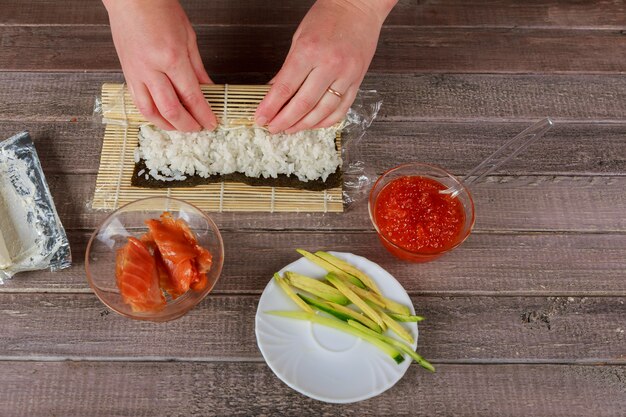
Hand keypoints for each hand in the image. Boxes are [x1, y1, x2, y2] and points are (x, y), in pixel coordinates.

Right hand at [103, 0, 216, 130]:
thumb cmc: (159, 9)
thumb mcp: (189, 37)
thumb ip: (198, 68)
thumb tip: (209, 90)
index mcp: (171, 58)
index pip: (191, 96)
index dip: (203, 114)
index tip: (211, 123)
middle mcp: (151, 69)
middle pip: (171, 110)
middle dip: (187, 125)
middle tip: (198, 128)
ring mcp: (136, 72)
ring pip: (150, 112)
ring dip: (167, 125)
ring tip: (180, 127)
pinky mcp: (126, 73)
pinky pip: (137, 102)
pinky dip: (151, 114)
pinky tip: (162, 117)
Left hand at [255, 0, 395, 133]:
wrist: (358, 7)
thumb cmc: (328, 17)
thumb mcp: (299, 38)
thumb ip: (287, 68)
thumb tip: (273, 92)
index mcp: (309, 51)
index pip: (284, 88)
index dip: (270, 107)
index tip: (260, 118)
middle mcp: (329, 65)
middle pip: (302, 105)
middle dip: (284, 121)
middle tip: (273, 128)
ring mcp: (346, 75)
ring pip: (322, 112)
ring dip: (303, 125)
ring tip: (290, 129)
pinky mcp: (357, 81)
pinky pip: (341, 110)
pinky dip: (326, 121)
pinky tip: (313, 124)